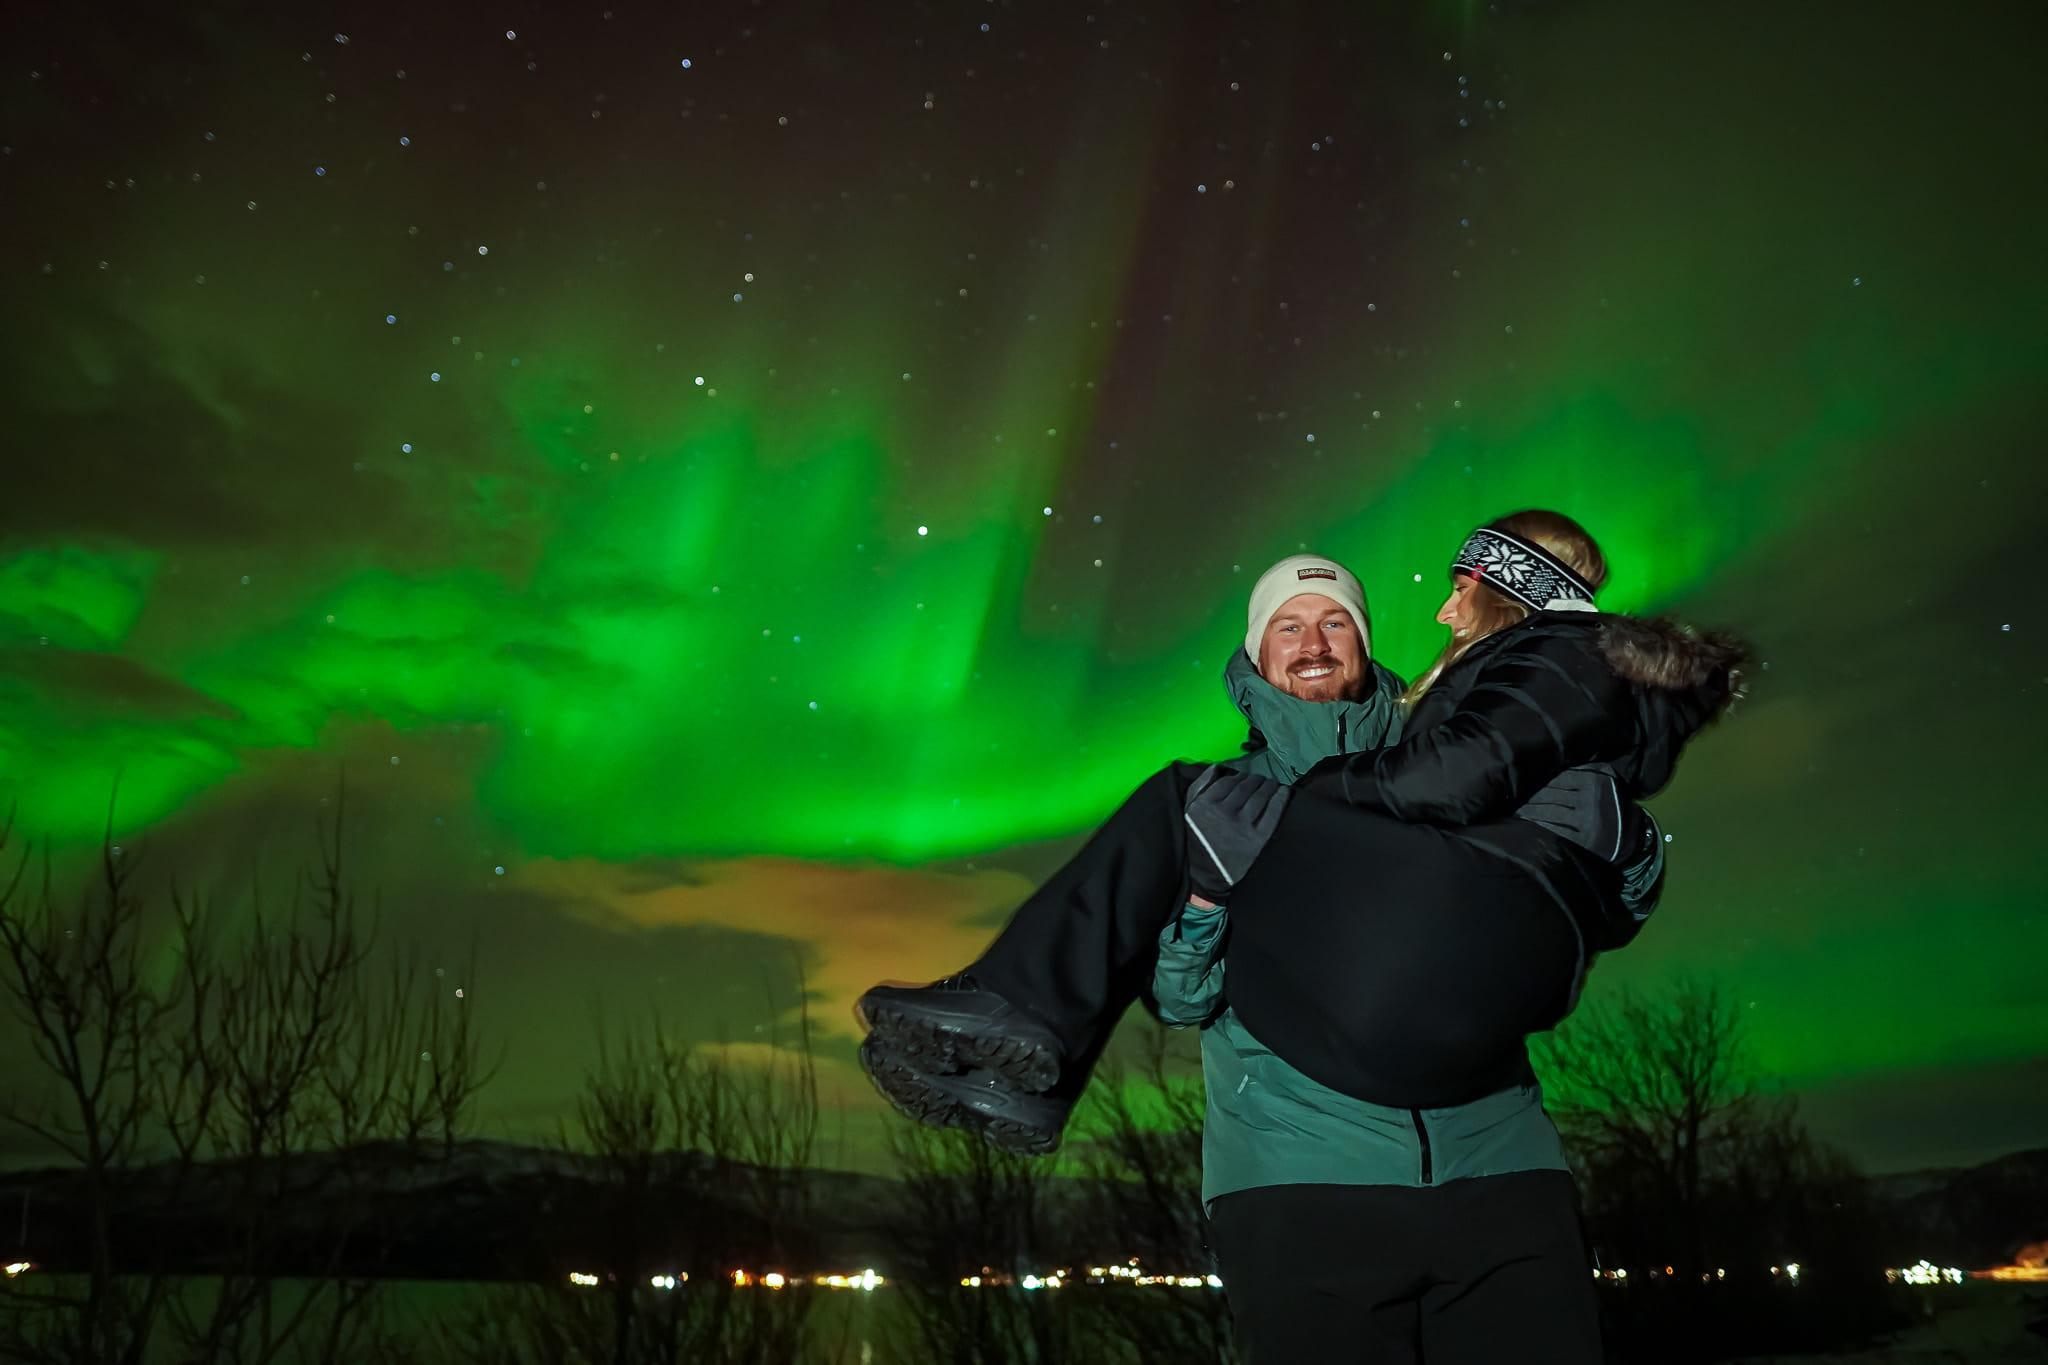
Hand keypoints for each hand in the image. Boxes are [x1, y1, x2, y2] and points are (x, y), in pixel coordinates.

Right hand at [1183, 765, 1291, 904]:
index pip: (1228, 781)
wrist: (1206, 875)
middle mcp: (1225, 812)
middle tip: (1260, 779)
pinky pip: (1273, 812)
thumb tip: (1216, 768)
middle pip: (1246, 786)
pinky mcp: (1259, 837)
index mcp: (1206, 805)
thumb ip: (1199, 787)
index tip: (1243, 777)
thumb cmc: (1196, 842)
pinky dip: (1280, 799)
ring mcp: (1243, 825)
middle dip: (1255, 779)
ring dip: (1268, 785)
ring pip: (1260, 795)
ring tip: (1271, 784)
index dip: (1238, 776)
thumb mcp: (1188, 812)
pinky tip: (1283, 792)